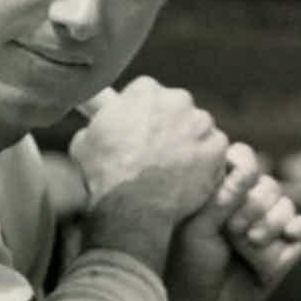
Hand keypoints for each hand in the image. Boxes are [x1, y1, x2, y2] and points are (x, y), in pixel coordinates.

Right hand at [70, 78, 230, 267]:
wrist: (129, 208)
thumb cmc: (102, 176)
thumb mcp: (84, 141)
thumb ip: (100, 122)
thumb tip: (99, 119)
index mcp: (144, 91)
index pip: (148, 93)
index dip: (143, 114)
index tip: (139, 132)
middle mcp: (176, 99)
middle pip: (177, 107)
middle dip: (170, 126)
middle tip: (157, 153)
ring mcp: (200, 123)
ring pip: (198, 129)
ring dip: (189, 144)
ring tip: (172, 172)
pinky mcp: (217, 148)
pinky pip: (215, 152)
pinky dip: (205, 164)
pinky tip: (187, 181)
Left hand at [164, 142, 300, 300]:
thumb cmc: (188, 262)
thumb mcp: (198, 227)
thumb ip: (224, 196)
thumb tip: (249, 168)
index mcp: (224, 189)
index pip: (244, 158)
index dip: (245, 167)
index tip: (236, 184)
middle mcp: (249, 203)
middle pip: (270, 186)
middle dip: (255, 206)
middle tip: (233, 229)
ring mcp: (269, 225)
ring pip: (287, 207)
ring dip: (271, 224)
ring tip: (250, 243)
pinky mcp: (285, 248)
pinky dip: (298, 229)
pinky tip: (289, 234)